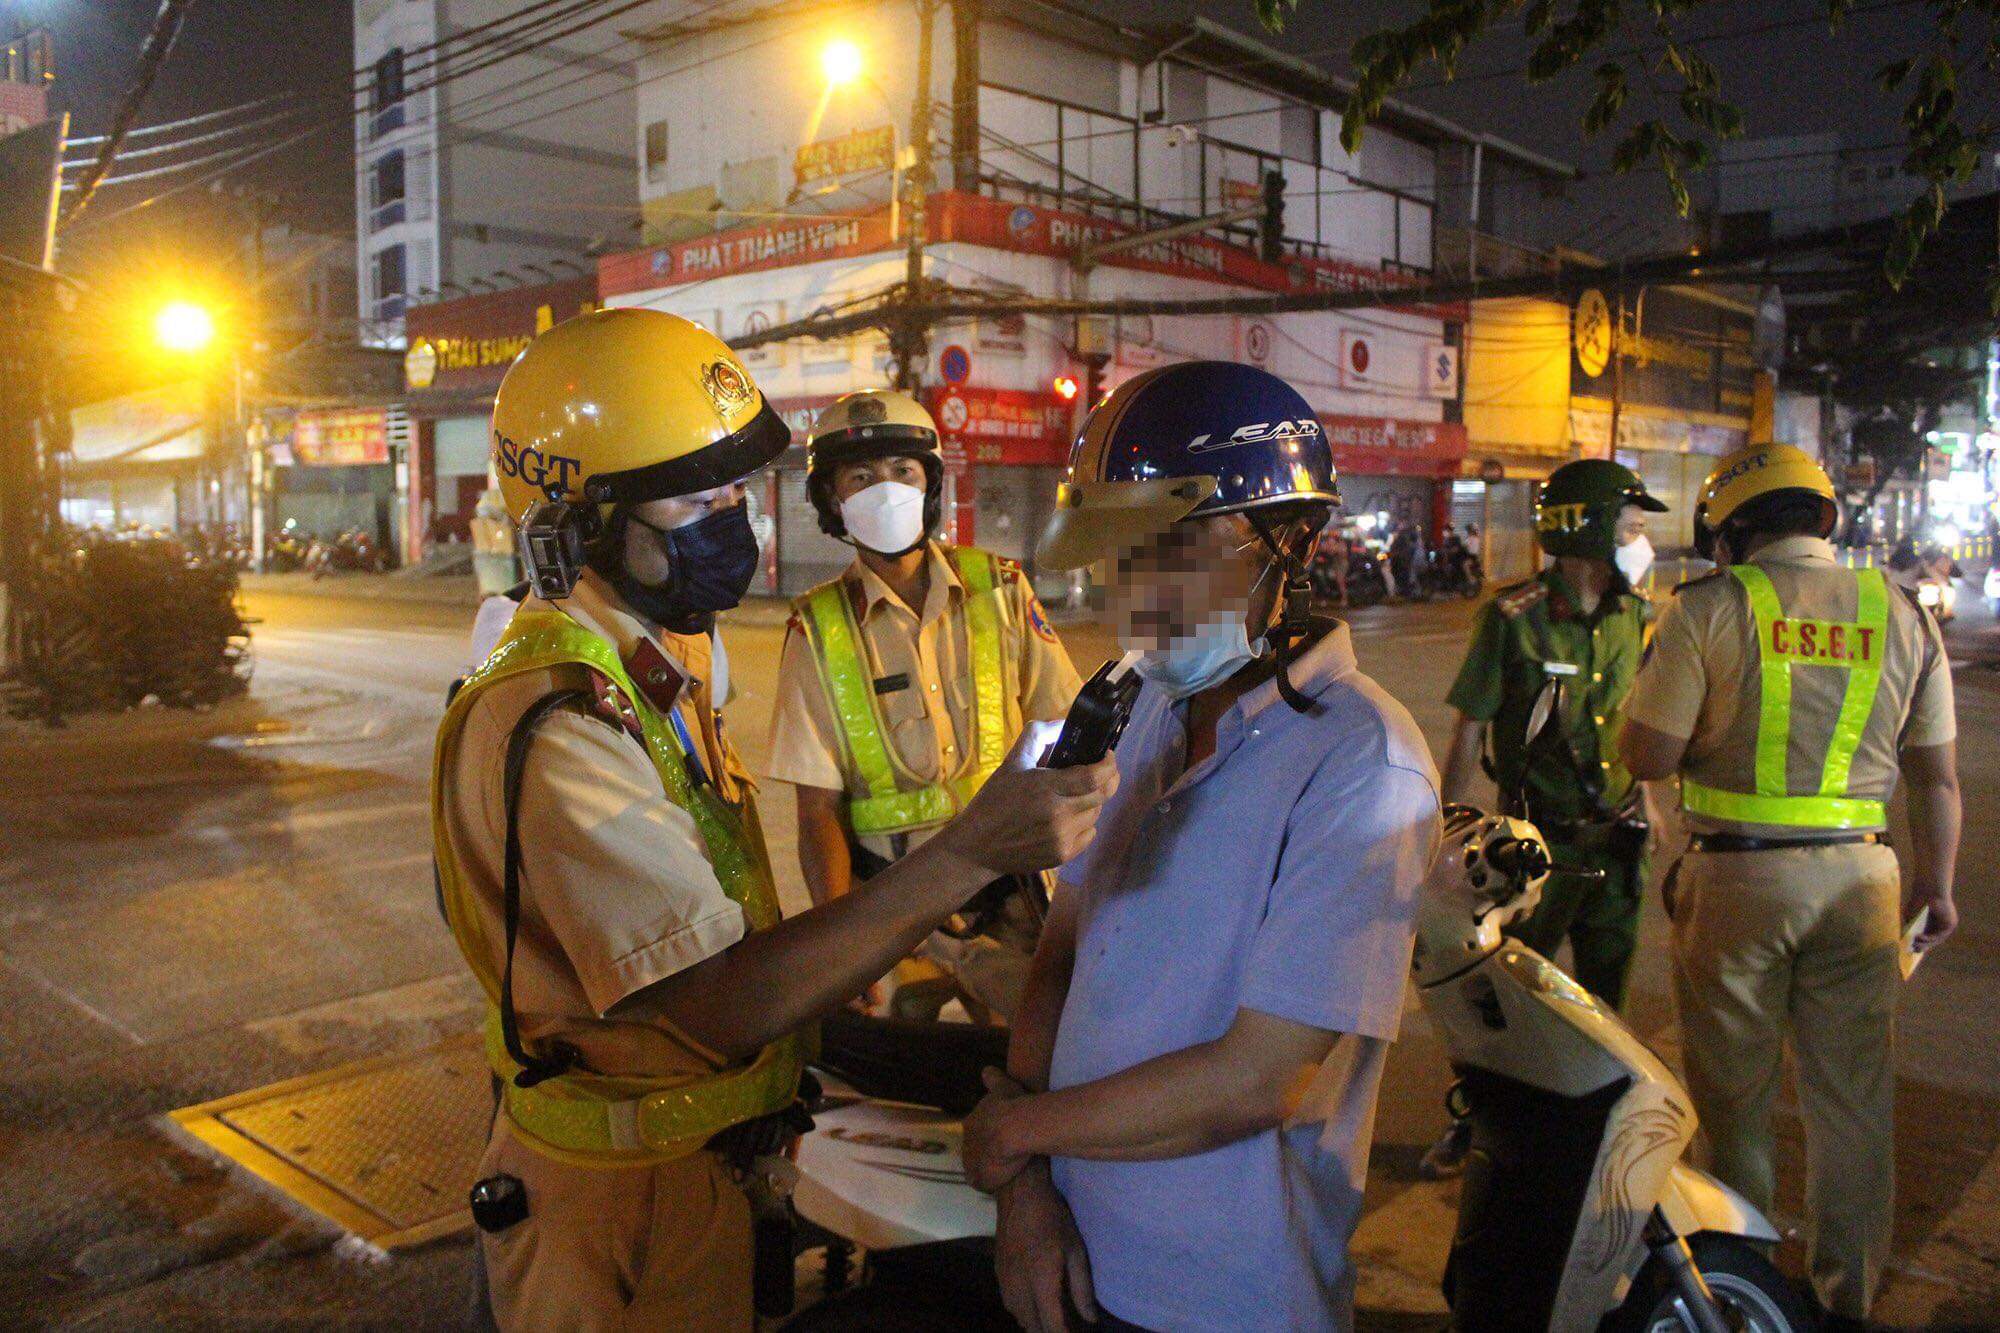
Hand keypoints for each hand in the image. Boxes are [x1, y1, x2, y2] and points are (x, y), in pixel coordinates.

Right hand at [934, 729, 1116, 879]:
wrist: (976, 847)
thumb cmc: (992, 801)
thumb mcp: (1011, 763)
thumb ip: (1036, 736)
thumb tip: (1061, 724)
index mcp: (1045, 787)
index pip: (1094, 777)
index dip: (1109, 765)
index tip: (1107, 755)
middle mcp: (1058, 814)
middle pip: (1101, 795)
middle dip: (1105, 780)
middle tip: (1098, 772)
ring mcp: (1061, 838)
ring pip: (1095, 815)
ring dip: (1092, 801)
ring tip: (1076, 795)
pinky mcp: (1062, 856)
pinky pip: (1089, 835)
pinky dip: (1085, 824)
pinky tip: (1069, 818)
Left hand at [963, 1067, 1033, 1191]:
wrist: (1012, 1128)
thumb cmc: (1011, 1105)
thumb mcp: (1004, 1086)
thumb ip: (994, 1080)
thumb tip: (986, 1070)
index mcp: (971, 1123)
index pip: (977, 1132)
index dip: (990, 1135)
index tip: (1001, 1137)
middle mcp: (966, 1142)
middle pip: (976, 1151)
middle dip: (987, 1153)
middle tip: (1005, 1155)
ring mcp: (970, 1162)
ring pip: (978, 1167)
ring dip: (989, 1169)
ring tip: (1007, 1170)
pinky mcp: (978, 1178)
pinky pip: (982, 1183)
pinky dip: (991, 1183)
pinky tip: (1004, 1182)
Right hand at [996, 1160, 1095, 1332]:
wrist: (1018, 1193)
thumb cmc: (1052, 1218)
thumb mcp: (1075, 1249)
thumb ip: (1082, 1287)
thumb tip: (1090, 1319)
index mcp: (1041, 1279)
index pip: (1051, 1325)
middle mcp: (1019, 1285)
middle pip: (1033, 1327)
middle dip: (1050, 1332)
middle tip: (1068, 1327)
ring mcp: (1005, 1281)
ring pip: (1020, 1319)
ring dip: (1036, 1325)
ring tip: (1054, 1321)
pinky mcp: (998, 1274)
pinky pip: (1011, 1306)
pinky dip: (1024, 1313)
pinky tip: (1036, 1307)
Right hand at [1907, 884, 1957, 951]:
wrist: (1929, 890)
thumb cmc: (1918, 900)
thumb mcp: (1910, 916)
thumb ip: (1908, 927)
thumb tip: (1903, 939)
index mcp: (1932, 924)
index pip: (1926, 937)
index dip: (1919, 944)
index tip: (1910, 950)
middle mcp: (1940, 926)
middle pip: (1932, 940)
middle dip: (1922, 946)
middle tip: (1913, 951)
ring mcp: (1946, 926)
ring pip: (1936, 939)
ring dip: (1925, 944)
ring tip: (1915, 946)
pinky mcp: (1950, 925)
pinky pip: (1940, 935)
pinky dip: (1929, 938)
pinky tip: (1920, 938)